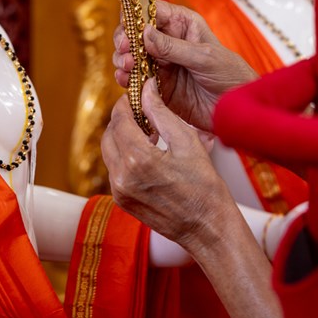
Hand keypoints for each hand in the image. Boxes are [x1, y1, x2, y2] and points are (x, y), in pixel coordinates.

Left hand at [101, 80, 231, 250]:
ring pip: (109, 151)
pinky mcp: (122, 201)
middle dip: (122, 120)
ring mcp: (119, 191)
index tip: (135, 96)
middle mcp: (122, 177)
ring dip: (122, 138)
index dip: (126, 104)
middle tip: (142, 114)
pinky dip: (124, 156)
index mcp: (138, 159)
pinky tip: (146, 154)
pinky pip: (114, 169)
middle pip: (109, 134)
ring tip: (148, 134)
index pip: (119, 119)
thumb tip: (146, 89)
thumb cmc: (204, 187)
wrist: (208, 228)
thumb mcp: (186, 141)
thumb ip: (161, 112)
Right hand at [113, 0, 256, 130]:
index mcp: (182, 24)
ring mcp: (160, 62)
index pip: (152, 10)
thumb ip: (173, 46)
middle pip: (135, 32)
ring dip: (123, 59)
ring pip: (131, 55)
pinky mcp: (156, 84)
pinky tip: (126, 81)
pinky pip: (134, 78)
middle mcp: (167, 40)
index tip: (128, 30)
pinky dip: (125, 78)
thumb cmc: (229, 75)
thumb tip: (144, 32)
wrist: (237, 110)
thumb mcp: (204, 57)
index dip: (135, 17)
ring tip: (127, 68)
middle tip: (125, 51)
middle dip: (125, 40)